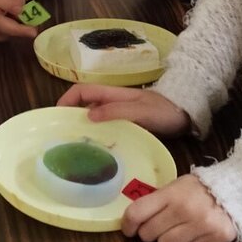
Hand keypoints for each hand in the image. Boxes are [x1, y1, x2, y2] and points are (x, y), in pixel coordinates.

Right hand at [57, 84, 190, 135]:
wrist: (185, 114)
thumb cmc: (163, 110)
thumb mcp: (139, 111)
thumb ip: (116, 111)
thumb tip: (88, 115)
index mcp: (112, 94)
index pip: (81, 91)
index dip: (66, 100)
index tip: (56, 116)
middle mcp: (112, 101)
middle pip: (83, 104)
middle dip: (70, 116)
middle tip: (62, 136)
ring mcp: (119, 112)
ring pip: (93, 117)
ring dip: (82, 127)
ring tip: (75, 146)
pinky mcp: (126, 123)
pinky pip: (105, 127)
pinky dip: (96, 135)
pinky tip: (96, 150)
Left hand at [121, 173, 236, 241]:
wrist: (239, 188)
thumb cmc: (201, 188)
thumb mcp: (177, 185)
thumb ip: (158, 200)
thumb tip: (134, 219)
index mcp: (172, 193)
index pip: (137, 213)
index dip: (127, 224)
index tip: (128, 229)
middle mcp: (185, 209)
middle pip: (148, 233)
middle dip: (149, 232)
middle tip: (158, 226)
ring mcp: (201, 225)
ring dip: (168, 239)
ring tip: (179, 228)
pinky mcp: (215, 238)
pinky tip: (197, 230)